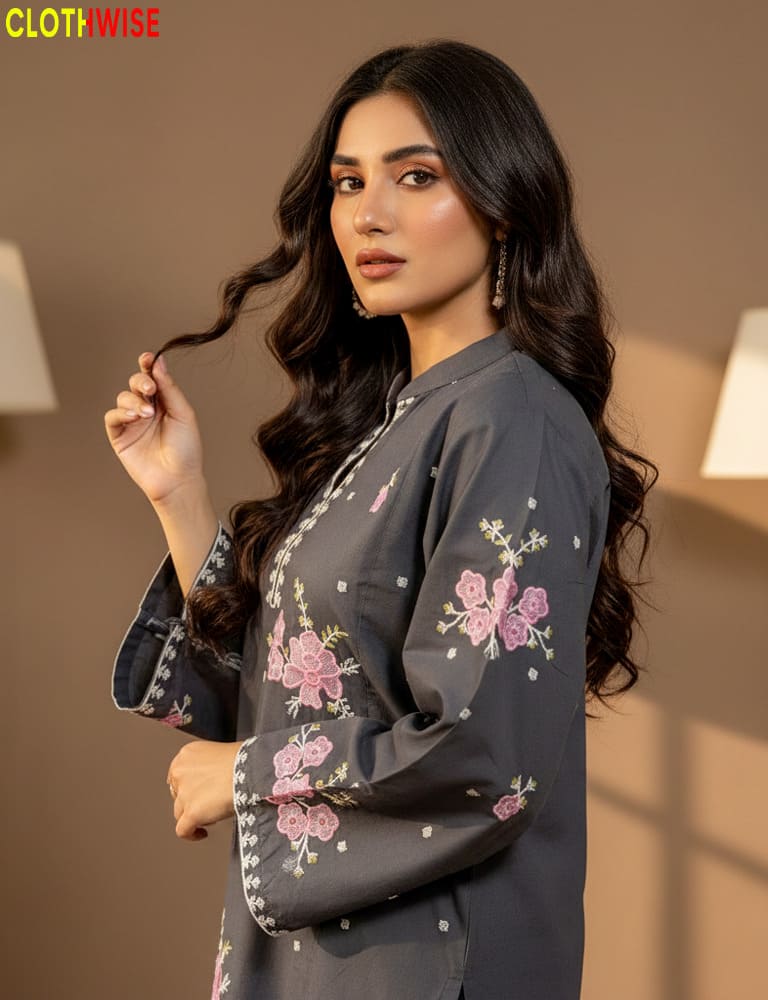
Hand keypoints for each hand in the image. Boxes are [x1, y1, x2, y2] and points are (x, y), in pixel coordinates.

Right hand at [104, 352, 206, 507]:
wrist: (178, 479)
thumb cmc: (186, 449)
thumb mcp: (183, 414)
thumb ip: (169, 388)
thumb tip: (158, 362)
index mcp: (164, 402)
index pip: (153, 378)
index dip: (148, 365)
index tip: (147, 357)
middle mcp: (147, 409)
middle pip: (135, 383)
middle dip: (140, 381)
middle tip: (149, 388)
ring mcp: (132, 422)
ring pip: (123, 398)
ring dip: (133, 401)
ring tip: (146, 413)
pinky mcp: (120, 436)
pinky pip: (112, 417)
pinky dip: (120, 413)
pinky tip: (134, 417)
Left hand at [167, 739, 243, 841]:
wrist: (250, 770)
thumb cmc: (245, 760)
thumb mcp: (222, 753)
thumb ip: (210, 764)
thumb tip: (213, 778)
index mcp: (187, 754)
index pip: (179, 775)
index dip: (190, 785)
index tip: (200, 791)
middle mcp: (181, 772)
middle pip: (177, 793)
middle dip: (191, 799)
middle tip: (209, 802)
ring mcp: (184, 793)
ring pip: (179, 812)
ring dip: (193, 815)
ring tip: (211, 817)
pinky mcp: (191, 813)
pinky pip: (182, 831)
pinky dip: (191, 834)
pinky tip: (201, 833)